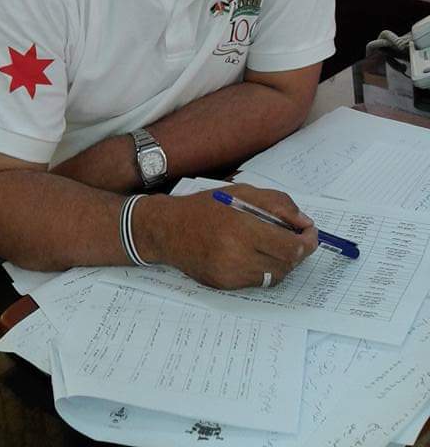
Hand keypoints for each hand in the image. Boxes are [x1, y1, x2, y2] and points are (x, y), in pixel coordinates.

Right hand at [137, 184, 317, 289]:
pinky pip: (256, 282)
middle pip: (286, 264)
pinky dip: (262, 269)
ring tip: (272, 245)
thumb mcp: (242, 193)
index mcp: (242, 228)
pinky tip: (252, 254)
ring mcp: (230, 274)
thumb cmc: (206, 207)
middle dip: (297, 252)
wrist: (169, 230)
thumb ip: (277, 204)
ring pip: (274, 276)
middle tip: (295, 239)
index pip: (291, 247)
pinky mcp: (225, 286)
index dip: (307, 242)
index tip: (310, 234)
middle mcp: (237, 255)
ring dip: (281, 261)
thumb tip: (304, 223)